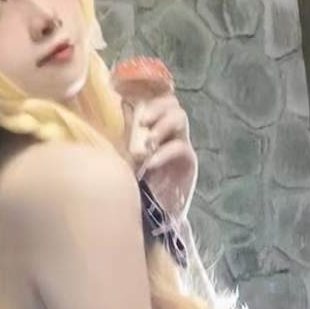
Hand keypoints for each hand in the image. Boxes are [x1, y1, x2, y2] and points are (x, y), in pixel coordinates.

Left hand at [121, 93, 196, 221]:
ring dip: (162, 125)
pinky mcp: (188, 163)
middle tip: (143, 121)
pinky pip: (181, 148)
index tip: (131, 101)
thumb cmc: (137, 181)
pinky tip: (150, 162)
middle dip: (158, 107)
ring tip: (148, 142)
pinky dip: (164, 153)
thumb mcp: (127, 153)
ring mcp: (182, 146)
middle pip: (173, 104)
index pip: (161, 100)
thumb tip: (121, 103)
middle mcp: (171, 132)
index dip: (150, 97)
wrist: (153, 211)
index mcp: (157, 126)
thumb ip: (127, 131)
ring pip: (181, 119)